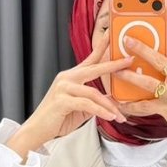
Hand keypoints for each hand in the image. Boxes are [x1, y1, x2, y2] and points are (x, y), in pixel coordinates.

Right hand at [6, 14, 134, 155]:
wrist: (37, 130)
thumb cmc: (58, 118)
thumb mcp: (81, 108)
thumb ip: (95, 101)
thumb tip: (113, 100)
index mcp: (71, 77)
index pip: (90, 59)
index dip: (101, 47)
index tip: (112, 36)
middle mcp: (66, 78)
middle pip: (94, 68)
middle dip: (113, 65)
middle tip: (129, 60)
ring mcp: (63, 88)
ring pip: (93, 93)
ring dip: (109, 106)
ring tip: (120, 115)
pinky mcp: (62, 101)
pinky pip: (87, 105)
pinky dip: (101, 112)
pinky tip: (110, 117)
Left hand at [116, 0, 166, 148]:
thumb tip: (165, 42)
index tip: (165, 4)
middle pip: (160, 59)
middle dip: (142, 48)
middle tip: (126, 39)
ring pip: (149, 81)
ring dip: (130, 76)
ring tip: (117, 70)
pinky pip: (145, 106)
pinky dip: (131, 105)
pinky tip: (120, 103)